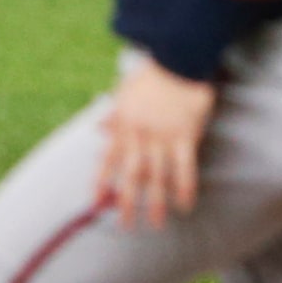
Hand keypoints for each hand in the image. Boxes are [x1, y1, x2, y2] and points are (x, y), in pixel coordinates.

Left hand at [99, 59, 217, 229]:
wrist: (177, 57)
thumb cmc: (152, 75)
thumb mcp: (124, 92)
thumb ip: (113, 114)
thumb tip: (98, 129)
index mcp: (123, 125)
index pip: (109, 159)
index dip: (102, 182)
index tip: (97, 204)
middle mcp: (140, 135)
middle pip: (132, 175)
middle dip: (128, 202)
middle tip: (127, 225)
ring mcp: (162, 136)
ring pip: (157, 175)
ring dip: (156, 202)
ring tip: (157, 224)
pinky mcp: (185, 135)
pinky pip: (184, 166)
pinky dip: (184, 187)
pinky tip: (185, 204)